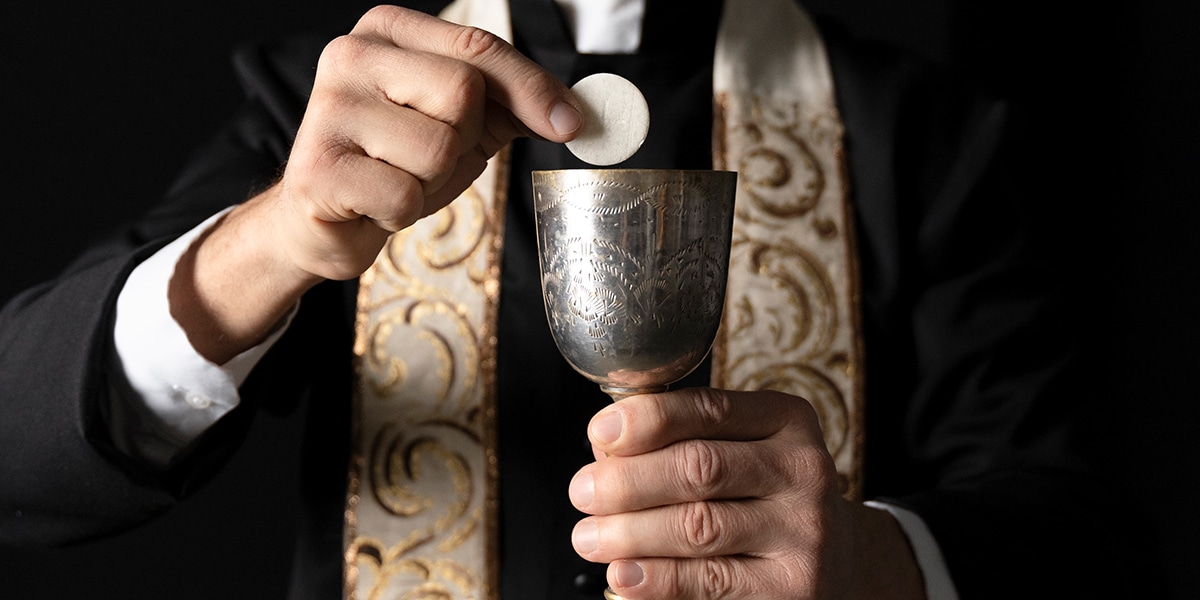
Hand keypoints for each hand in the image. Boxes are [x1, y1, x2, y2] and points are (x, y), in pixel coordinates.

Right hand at [271, 5, 581, 280]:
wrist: (320, 218)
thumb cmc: (395, 162)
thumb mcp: (461, 123)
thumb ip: (513, 106)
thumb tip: (577, 114)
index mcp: (387, 31)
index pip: (478, 48)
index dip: (531, 88)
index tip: (571, 124)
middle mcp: (350, 55)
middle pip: (462, 93)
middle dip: (466, 141)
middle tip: (432, 158)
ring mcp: (327, 110)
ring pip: (438, 149)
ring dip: (434, 183)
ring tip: (399, 180)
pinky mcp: (316, 169)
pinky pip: (404, 196)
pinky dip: (403, 213)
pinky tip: (374, 205)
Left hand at [569, 388, 925, 599]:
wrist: (843, 562)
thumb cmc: (768, 496)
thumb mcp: (746, 451)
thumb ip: (684, 443)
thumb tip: (606, 452)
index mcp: (787, 421)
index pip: (709, 410)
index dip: (647, 419)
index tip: (600, 433)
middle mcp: (803, 471)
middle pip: (699, 468)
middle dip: (627, 481)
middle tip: (582, 491)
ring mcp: (802, 532)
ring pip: (698, 527)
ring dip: (630, 532)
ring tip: (589, 536)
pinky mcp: (792, 589)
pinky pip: (710, 582)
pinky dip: (657, 579)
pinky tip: (624, 574)